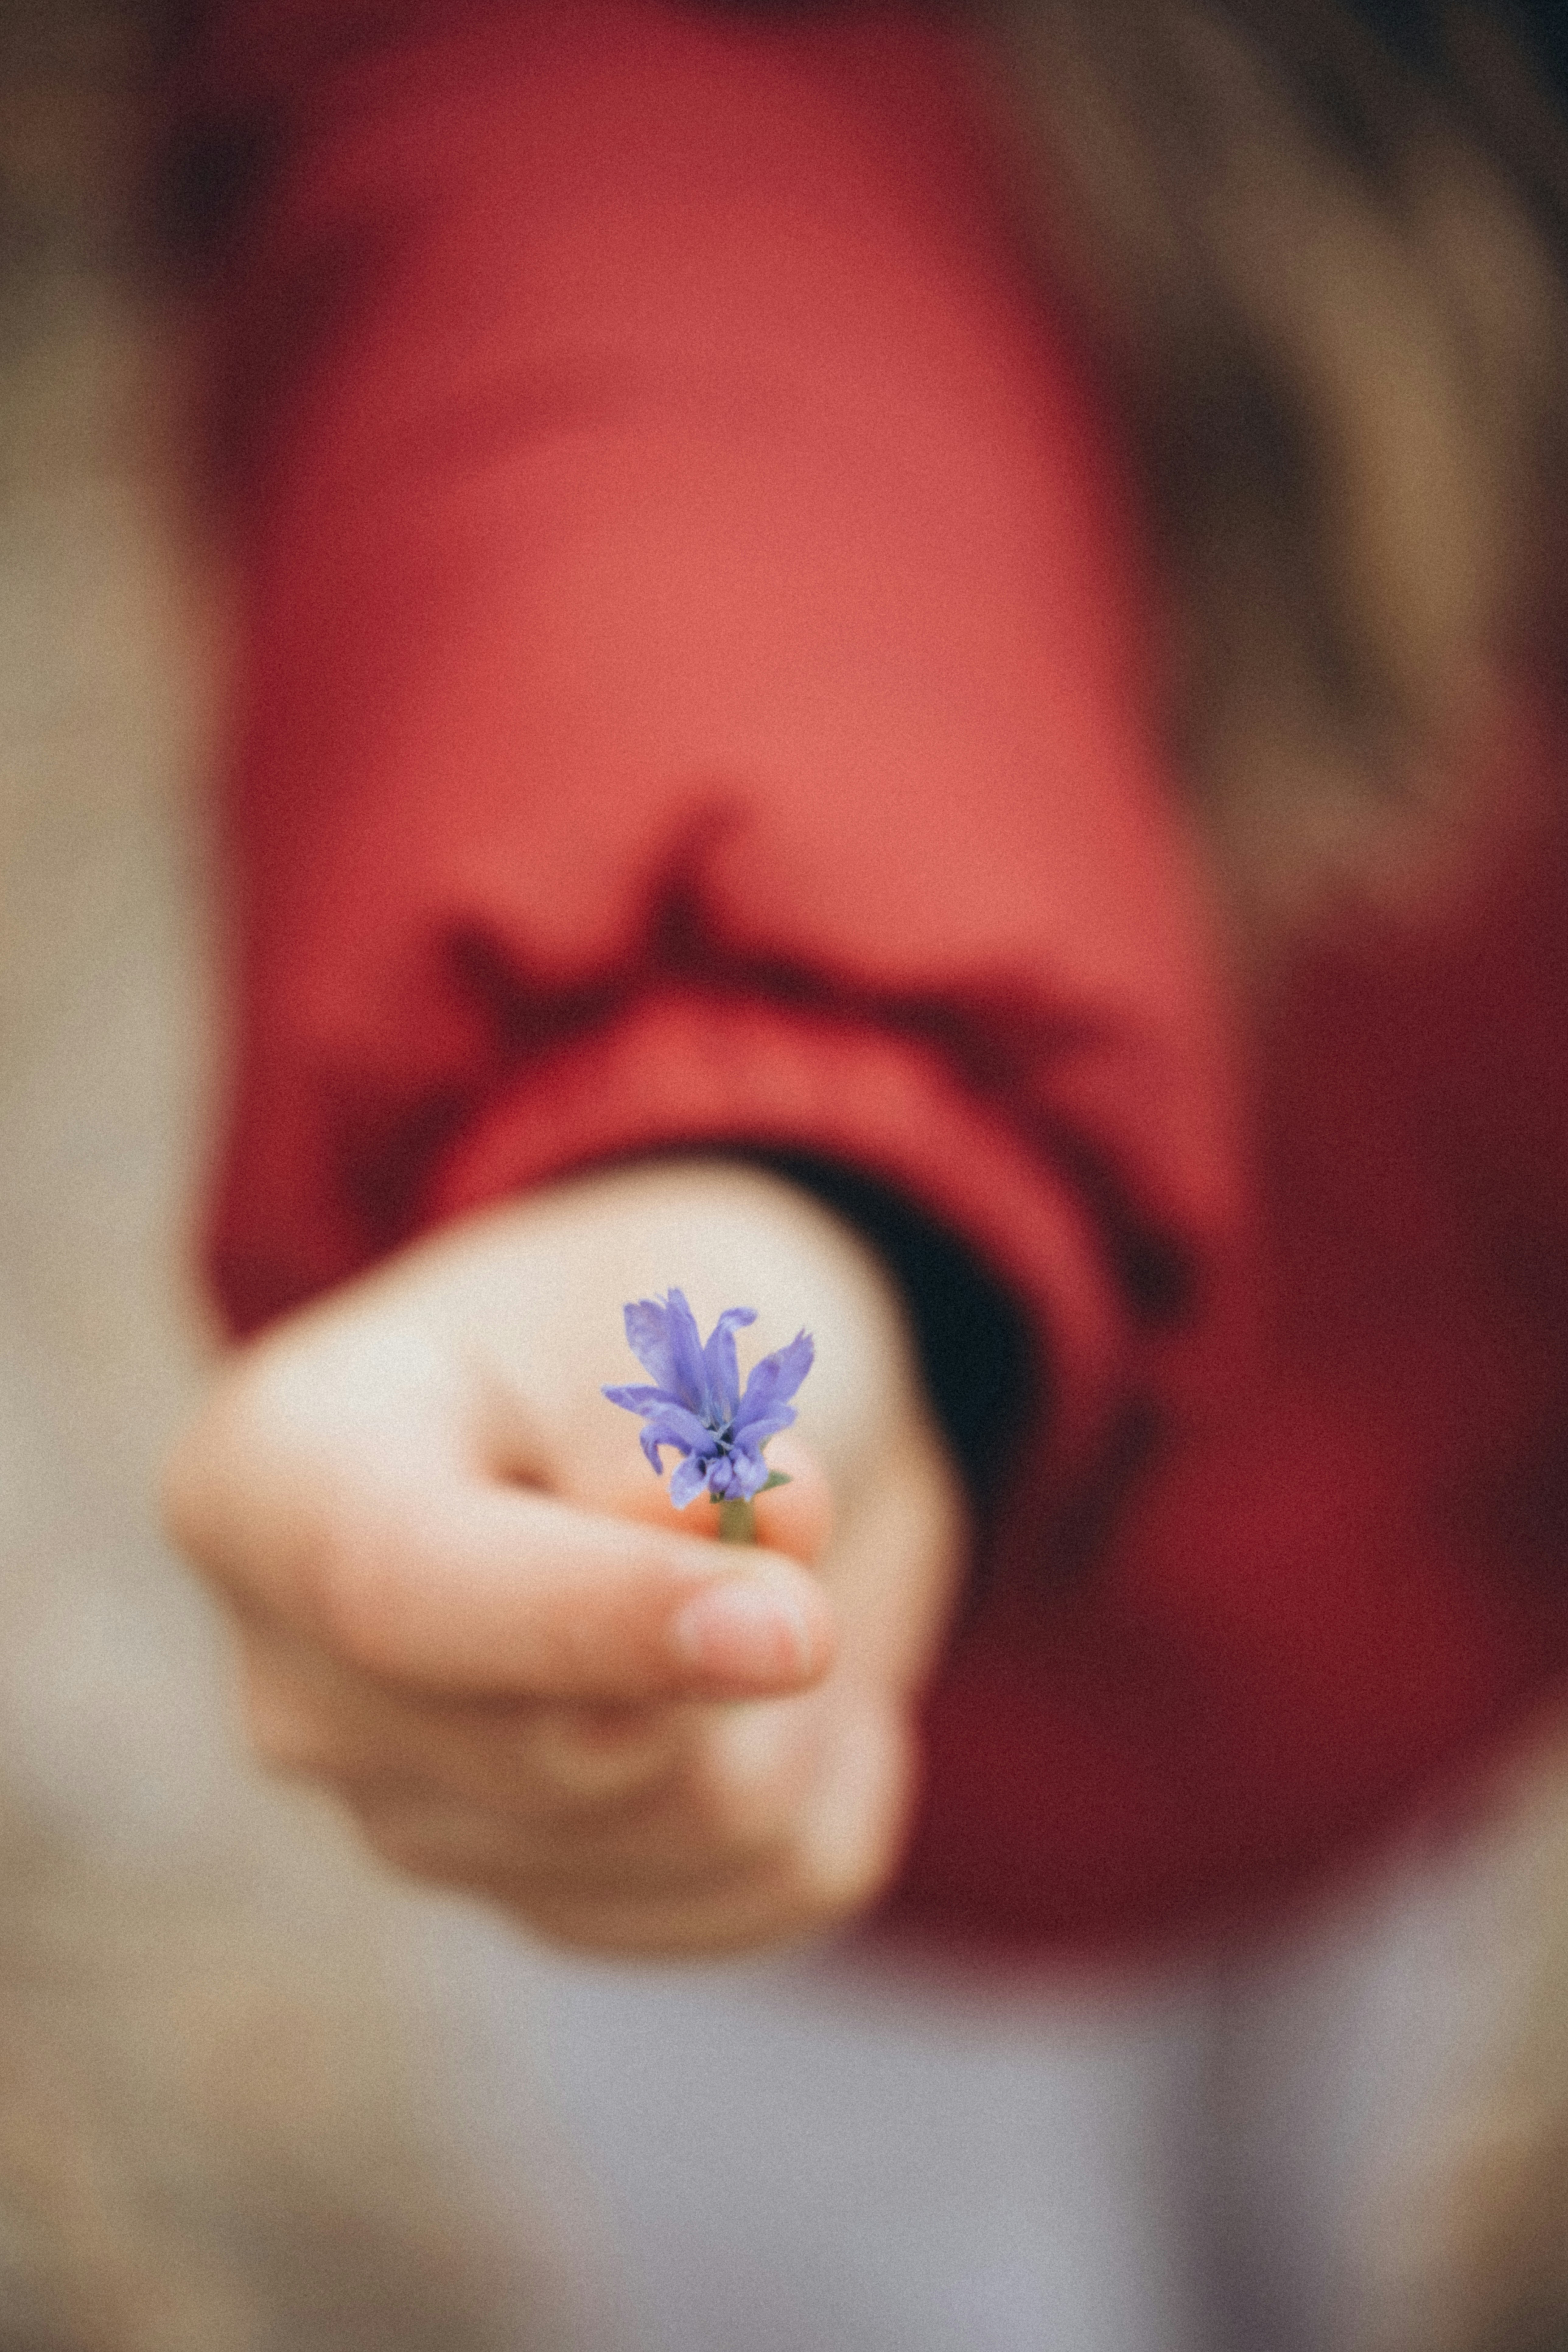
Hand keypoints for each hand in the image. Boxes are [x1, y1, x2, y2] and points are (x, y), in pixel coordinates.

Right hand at [163, 1160, 966, 1954]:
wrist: (700, 1405)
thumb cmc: (653, 1318)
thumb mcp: (680, 1309)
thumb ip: (683, 1442)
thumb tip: (731, 1588)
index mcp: (273, 1476)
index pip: (398, 1598)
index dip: (601, 1620)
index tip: (791, 1620)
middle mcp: (299, 1678)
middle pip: (560, 1750)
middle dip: (731, 1629)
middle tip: (786, 1491)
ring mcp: (404, 1812)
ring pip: (684, 1833)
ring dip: (797, 1699)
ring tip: (766, 1569)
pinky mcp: (540, 1895)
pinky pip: (762, 1891)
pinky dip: (837, 1773)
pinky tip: (789, 1681)